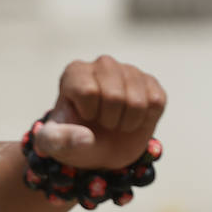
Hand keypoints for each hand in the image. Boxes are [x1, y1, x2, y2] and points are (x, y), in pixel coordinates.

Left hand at [35, 55, 166, 168]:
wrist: (99, 147)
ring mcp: (130, 71)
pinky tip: (132, 118)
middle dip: (109, 120)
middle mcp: (103, 64)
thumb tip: (86, 137)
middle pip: (114, 96)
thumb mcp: (54, 143)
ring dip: (127, 122)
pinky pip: (156, 102)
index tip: (84, 115)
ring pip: (138, 101)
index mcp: (75, 72)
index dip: (89, 113)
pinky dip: (145, 119)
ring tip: (116, 121)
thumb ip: (58, 140)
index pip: (88, 92)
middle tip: (102, 121)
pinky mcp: (152, 83)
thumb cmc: (73, 139)